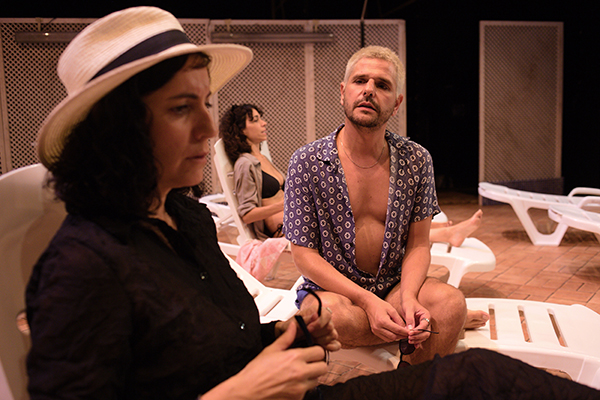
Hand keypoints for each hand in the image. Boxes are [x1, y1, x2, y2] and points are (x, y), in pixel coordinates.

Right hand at [205, 322, 327, 399]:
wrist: (248, 390)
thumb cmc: (256, 371)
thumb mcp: (271, 350)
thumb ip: (286, 338)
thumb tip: (293, 327)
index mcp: (294, 357)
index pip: (319, 352)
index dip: (316, 351)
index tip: (311, 352)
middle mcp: (300, 373)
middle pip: (323, 367)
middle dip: (318, 364)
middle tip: (309, 363)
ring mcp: (299, 387)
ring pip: (317, 380)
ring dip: (311, 376)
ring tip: (299, 374)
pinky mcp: (297, 398)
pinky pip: (307, 391)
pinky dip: (302, 388)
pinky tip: (292, 383)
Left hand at [276, 302, 340, 351]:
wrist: (287, 337)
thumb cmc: (290, 327)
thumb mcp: (294, 322)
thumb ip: (305, 319)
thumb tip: (315, 315)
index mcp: (317, 312)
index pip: (327, 315)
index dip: (319, 323)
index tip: (309, 329)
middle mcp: (324, 321)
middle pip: (330, 327)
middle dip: (319, 333)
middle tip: (309, 335)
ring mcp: (327, 332)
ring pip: (333, 335)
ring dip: (323, 340)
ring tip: (313, 341)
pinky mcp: (328, 341)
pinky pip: (336, 344)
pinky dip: (330, 347)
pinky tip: (322, 347)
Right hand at [362, 295, 407, 341]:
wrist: (369, 304)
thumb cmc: (380, 305)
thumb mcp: (392, 310)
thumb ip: (399, 320)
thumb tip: (405, 328)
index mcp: (383, 321)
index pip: (397, 330)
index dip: (405, 332)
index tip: (410, 332)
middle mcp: (378, 327)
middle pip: (394, 336)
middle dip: (402, 336)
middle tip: (407, 333)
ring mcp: (375, 330)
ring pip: (389, 339)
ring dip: (397, 337)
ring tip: (402, 333)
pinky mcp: (374, 332)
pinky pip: (385, 338)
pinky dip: (391, 337)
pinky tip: (395, 333)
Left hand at [400, 297, 431, 347]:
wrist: (407, 301)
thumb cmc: (409, 303)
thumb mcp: (408, 309)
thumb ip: (410, 319)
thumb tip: (410, 329)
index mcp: (426, 316)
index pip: (424, 325)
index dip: (418, 330)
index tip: (410, 333)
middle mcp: (426, 322)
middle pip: (426, 333)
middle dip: (418, 337)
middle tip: (409, 338)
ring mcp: (424, 326)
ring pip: (424, 336)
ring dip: (417, 340)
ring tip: (409, 341)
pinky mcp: (419, 329)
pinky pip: (420, 336)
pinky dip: (418, 341)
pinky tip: (414, 345)